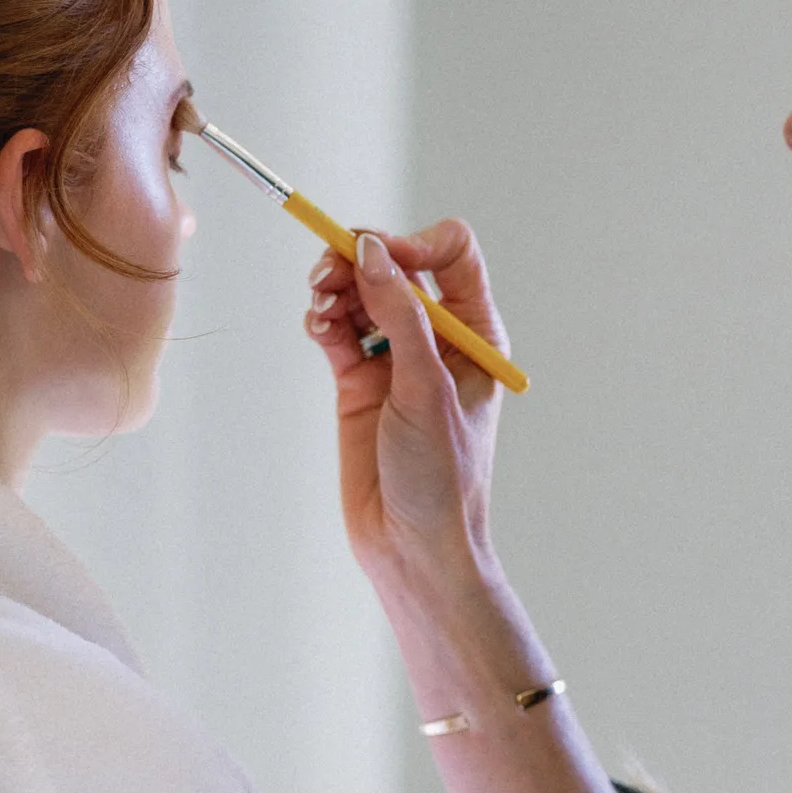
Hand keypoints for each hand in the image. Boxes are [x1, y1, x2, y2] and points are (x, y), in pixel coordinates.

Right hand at [304, 223, 505, 599]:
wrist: (413, 548)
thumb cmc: (442, 477)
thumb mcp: (425, 390)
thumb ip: (400, 317)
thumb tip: (370, 251)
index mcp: (474, 334)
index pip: (451, 255)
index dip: (413, 244)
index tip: (378, 257)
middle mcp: (436, 339)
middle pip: (396, 267)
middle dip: (361, 259)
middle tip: (328, 271)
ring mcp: (395, 360)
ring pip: (360, 294)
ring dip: (336, 286)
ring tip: (319, 303)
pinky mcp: (358, 384)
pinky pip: (338, 331)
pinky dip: (323, 320)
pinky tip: (317, 327)